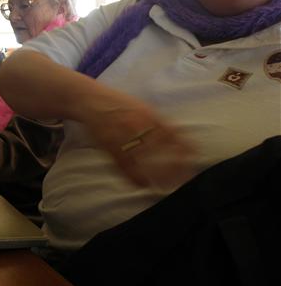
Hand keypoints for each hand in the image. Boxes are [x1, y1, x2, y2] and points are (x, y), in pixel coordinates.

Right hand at [79, 94, 196, 189]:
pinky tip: (143, 184)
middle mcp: (136, 124)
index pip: (171, 133)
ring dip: (156, 174)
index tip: (195, 158)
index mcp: (147, 114)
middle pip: (160, 149)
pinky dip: (134, 176)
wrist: (89, 99)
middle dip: (174, 165)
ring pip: (143, 160)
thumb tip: (179, 134)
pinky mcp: (109, 145)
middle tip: (185, 178)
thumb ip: (158, 121)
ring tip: (168, 186)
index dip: (184, 146)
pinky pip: (123, 164)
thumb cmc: (117, 102)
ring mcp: (122, 135)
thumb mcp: (141, 107)